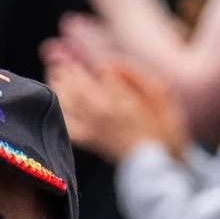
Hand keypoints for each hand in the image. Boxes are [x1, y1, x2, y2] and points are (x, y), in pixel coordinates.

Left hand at [49, 47, 184, 161]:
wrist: (159, 166)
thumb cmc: (164, 129)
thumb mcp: (161, 96)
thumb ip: (137, 77)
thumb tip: (110, 63)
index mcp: (125, 101)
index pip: (103, 74)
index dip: (94, 61)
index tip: (79, 52)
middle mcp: (105, 114)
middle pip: (79, 85)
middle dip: (68, 68)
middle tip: (57, 57)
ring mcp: (95, 128)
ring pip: (70, 103)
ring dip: (59, 85)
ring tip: (54, 72)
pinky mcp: (90, 141)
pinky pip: (69, 127)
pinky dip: (61, 114)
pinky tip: (57, 104)